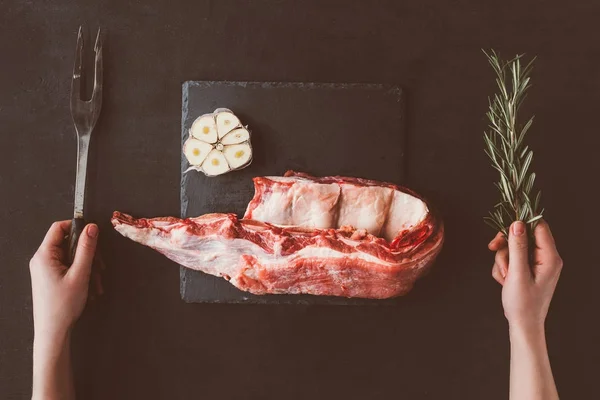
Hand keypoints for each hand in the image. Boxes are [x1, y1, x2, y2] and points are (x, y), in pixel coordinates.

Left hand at [29, 220, 98, 339]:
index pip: (58, 227)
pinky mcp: (51, 277)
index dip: (77, 227)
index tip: (93, 235)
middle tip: (100, 266)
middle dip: (88, 253)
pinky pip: (70, 267)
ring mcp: (46, 269)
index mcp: (44, 255)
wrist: (53, 332)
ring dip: (88, 266)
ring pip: (72, 256)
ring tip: (96, 282)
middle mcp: (42, 259)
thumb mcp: (80, 274)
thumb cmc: (62, 306)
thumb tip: (92, 228)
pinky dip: (83, 274)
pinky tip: (91, 286)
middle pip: (69, 243)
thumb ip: (86, 248)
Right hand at [488, 220, 562, 331]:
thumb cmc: (523, 304)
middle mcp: (545, 258)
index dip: (520, 223)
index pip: (538, 226)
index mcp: (549, 257)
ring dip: (503, 260)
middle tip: (493, 248)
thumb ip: (517, 247)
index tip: (503, 229)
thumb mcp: (517, 273)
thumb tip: (517, 224)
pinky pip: (511, 259)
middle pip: (522, 236)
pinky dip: (503, 267)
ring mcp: (535, 264)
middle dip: (506, 245)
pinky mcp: (526, 269)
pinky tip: (504, 280)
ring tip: (504, 276)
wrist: (523, 325)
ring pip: (513, 248)